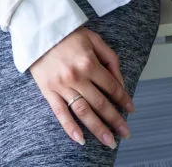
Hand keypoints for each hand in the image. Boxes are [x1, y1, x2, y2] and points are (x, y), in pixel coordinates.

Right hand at [29, 26, 133, 148]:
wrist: (40, 31)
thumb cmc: (69, 34)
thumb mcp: (94, 39)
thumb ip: (110, 59)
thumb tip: (119, 82)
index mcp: (89, 62)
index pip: (111, 86)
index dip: (123, 99)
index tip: (131, 110)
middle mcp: (77, 76)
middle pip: (100, 103)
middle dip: (115, 120)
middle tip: (125, 133)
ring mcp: (62, 85)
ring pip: (83, 112)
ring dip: (97, 128)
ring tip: (108, 141)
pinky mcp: (48, 91)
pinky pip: (60, 113)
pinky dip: (70, 128)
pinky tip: (80, 139)